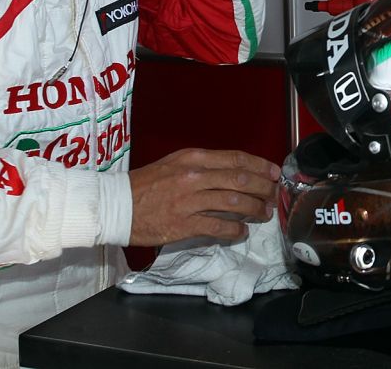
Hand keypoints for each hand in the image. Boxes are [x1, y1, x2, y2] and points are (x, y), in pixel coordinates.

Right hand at [128, 148, 280, 245]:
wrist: (116, 205)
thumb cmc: (147, 184)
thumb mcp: (176, 163)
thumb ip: (204, 166)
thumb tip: (234, 172)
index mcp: (193, 158)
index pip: (236, 158)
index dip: (260, 166)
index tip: (274, 172)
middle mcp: (194, 176)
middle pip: (240, 179)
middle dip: (263, 187)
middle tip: (274, 194)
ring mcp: (189, 201)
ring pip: (234, 203)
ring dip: (255, 208)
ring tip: (264, 213)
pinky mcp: (184, 224)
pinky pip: (219, 227)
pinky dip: (236, 230)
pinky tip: (243, 231)